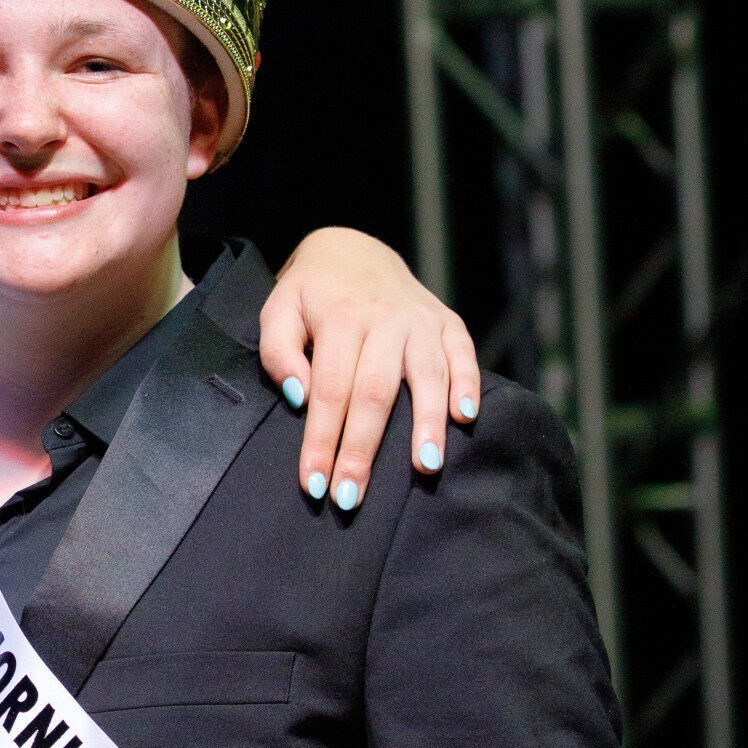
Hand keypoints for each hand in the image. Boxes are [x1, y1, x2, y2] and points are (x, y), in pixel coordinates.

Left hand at [260, 228, 479, 506]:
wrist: (353, 250)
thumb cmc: (311, 296)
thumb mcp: (278, 310)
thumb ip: (279, 352)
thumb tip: (300, 396)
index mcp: (340, 318)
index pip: (329, 390)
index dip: (322, 440)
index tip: (315, 484)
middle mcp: (385, 318)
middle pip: (375, 392)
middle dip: (363, 449)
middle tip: (352, 497)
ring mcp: (421, 320)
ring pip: (427, 374)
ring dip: (427, 423)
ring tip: (425, 467)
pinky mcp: (448, 322)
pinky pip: (464, 353)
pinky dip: (468, 384)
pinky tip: (465, 418)